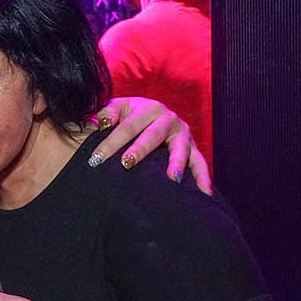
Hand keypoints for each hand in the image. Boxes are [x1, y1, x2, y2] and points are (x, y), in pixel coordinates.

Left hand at [91, 97, 211, 194]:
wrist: (152, 114)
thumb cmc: (129, 114)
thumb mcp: (118, 107)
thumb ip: (107, 112)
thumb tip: (103, 121)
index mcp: (148, 107)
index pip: (126, 126)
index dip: (110, 142)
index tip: (96, 158)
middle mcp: (168, 118)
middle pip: (152, 136)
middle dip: (139, 150)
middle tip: (126, 164)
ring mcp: (183, 134)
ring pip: (180, 148)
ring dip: (176, 163)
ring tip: (171, 178)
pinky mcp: (193, 148)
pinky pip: (200, 163)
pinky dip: (203, 177)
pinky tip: (204, 193)